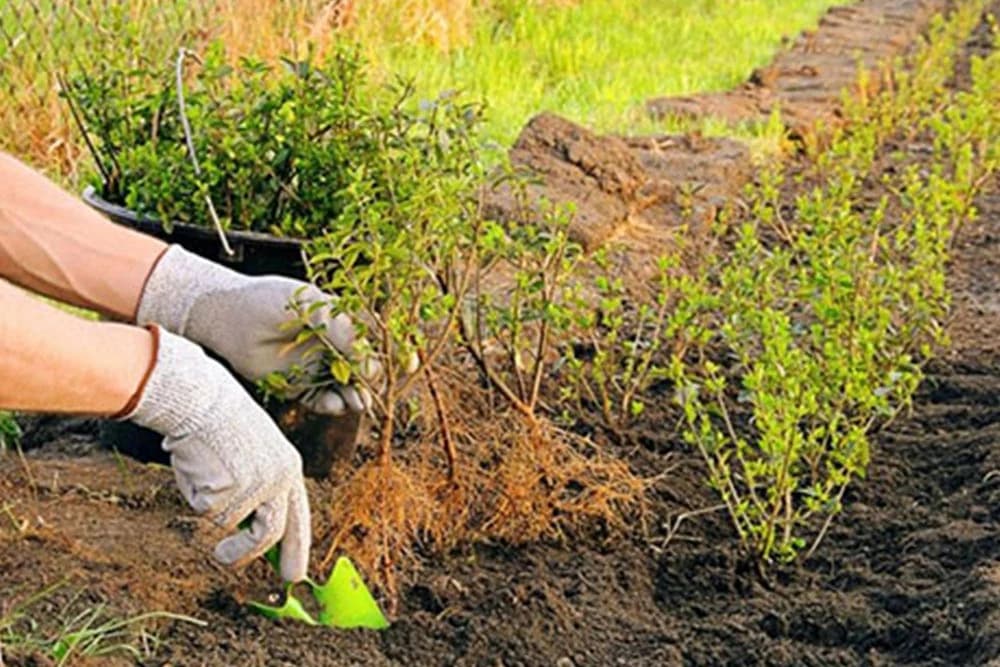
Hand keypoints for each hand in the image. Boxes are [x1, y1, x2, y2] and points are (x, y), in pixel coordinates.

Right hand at [124, 327, 310, 580]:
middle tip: (226, 559)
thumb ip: (260, 489)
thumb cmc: (220, 424)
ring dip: (212, 510)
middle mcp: (279, 479)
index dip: (297, 547)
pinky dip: (196, 495)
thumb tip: (252, 533)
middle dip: (248, 554)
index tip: (295, 573)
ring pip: (230, 523)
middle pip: (271, 533)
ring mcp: (255, 485)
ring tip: (203, 479)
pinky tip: (198, 466)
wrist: (200, 397)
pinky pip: (206, 510)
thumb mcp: (254, 453)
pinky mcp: (228, 489)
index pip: (299, 517)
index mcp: (290, 467)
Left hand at [136, 245, 370, 414]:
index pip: (370, 339)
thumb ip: (337, 326)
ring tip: (358, 403)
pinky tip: (334, 405)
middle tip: (373, 388)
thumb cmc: (267, 301)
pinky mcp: (298, 386)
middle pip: (361, 367)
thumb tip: (364, 352)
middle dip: (371, 380)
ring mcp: (316, 366)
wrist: (226, 317)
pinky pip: (321, 399)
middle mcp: (331, 345)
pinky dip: (331, 405)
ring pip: (344, 387)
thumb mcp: (307, 304)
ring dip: (355, 396)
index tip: (405, 364)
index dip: (388, 352)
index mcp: (339, 321)